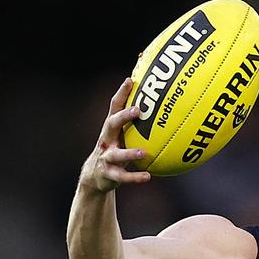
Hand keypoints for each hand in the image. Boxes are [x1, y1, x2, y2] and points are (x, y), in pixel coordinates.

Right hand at [78, 78, 151, 193]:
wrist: (95, 177)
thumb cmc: (115, 150)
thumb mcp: (122, 136)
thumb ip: (136, 125)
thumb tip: (162, 108)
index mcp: (110, 128)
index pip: (114, 107)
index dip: (121, 93)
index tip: (130, 80)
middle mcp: (106, 140)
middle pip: (111, 124)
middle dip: (123, 116)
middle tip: (137, 109)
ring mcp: (106, 158)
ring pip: (116, 155)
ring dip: (129, 153)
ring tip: (143, 152)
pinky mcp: (108, 175)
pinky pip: (122, 177)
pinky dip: (134, 177)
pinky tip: (148, 177)